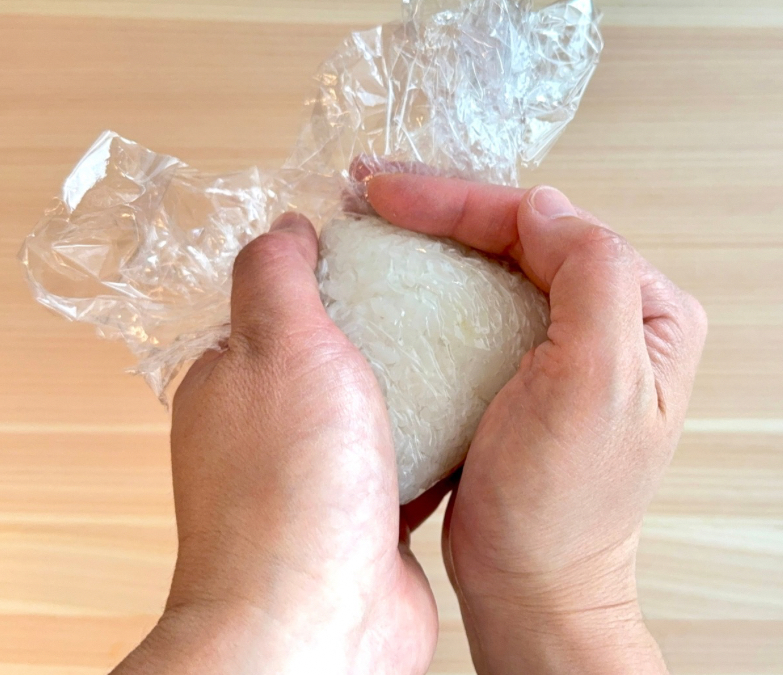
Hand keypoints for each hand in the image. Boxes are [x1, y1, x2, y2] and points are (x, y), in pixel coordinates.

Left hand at [112, 213, 438, 674]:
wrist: (319, 617)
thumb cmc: (288, 488)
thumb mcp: (278, 345)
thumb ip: (276, 275)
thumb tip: (288, 225)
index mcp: (237, 380)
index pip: (284, 302)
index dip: (338, 270)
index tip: (394, 248)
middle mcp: (275, 427)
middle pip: (342, 352)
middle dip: (392, 324)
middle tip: (449, 294)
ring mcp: (325, 473)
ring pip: (384, 405)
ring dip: (424, 381)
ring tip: (479, 344)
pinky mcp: (373, 512)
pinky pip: (414, 456)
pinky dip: (443, 436)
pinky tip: (484, 413)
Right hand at [368, 176, 706, 673]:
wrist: (532, 586)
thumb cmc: (565, 507)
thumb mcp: (597, 387)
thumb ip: (592, 279)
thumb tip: (543, 207)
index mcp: (648, 311)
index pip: (550, 226)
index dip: (465, 200)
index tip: (391, 193)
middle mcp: (616, 317)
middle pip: (520, 234)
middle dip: (442, 205)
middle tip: (370, 187)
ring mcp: (570, 340)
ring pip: (495, 260)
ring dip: (433, 231)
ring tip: (372, 213)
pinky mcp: (527, 366)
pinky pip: (479, 301)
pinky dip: (433, 277)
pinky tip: (394, 265)